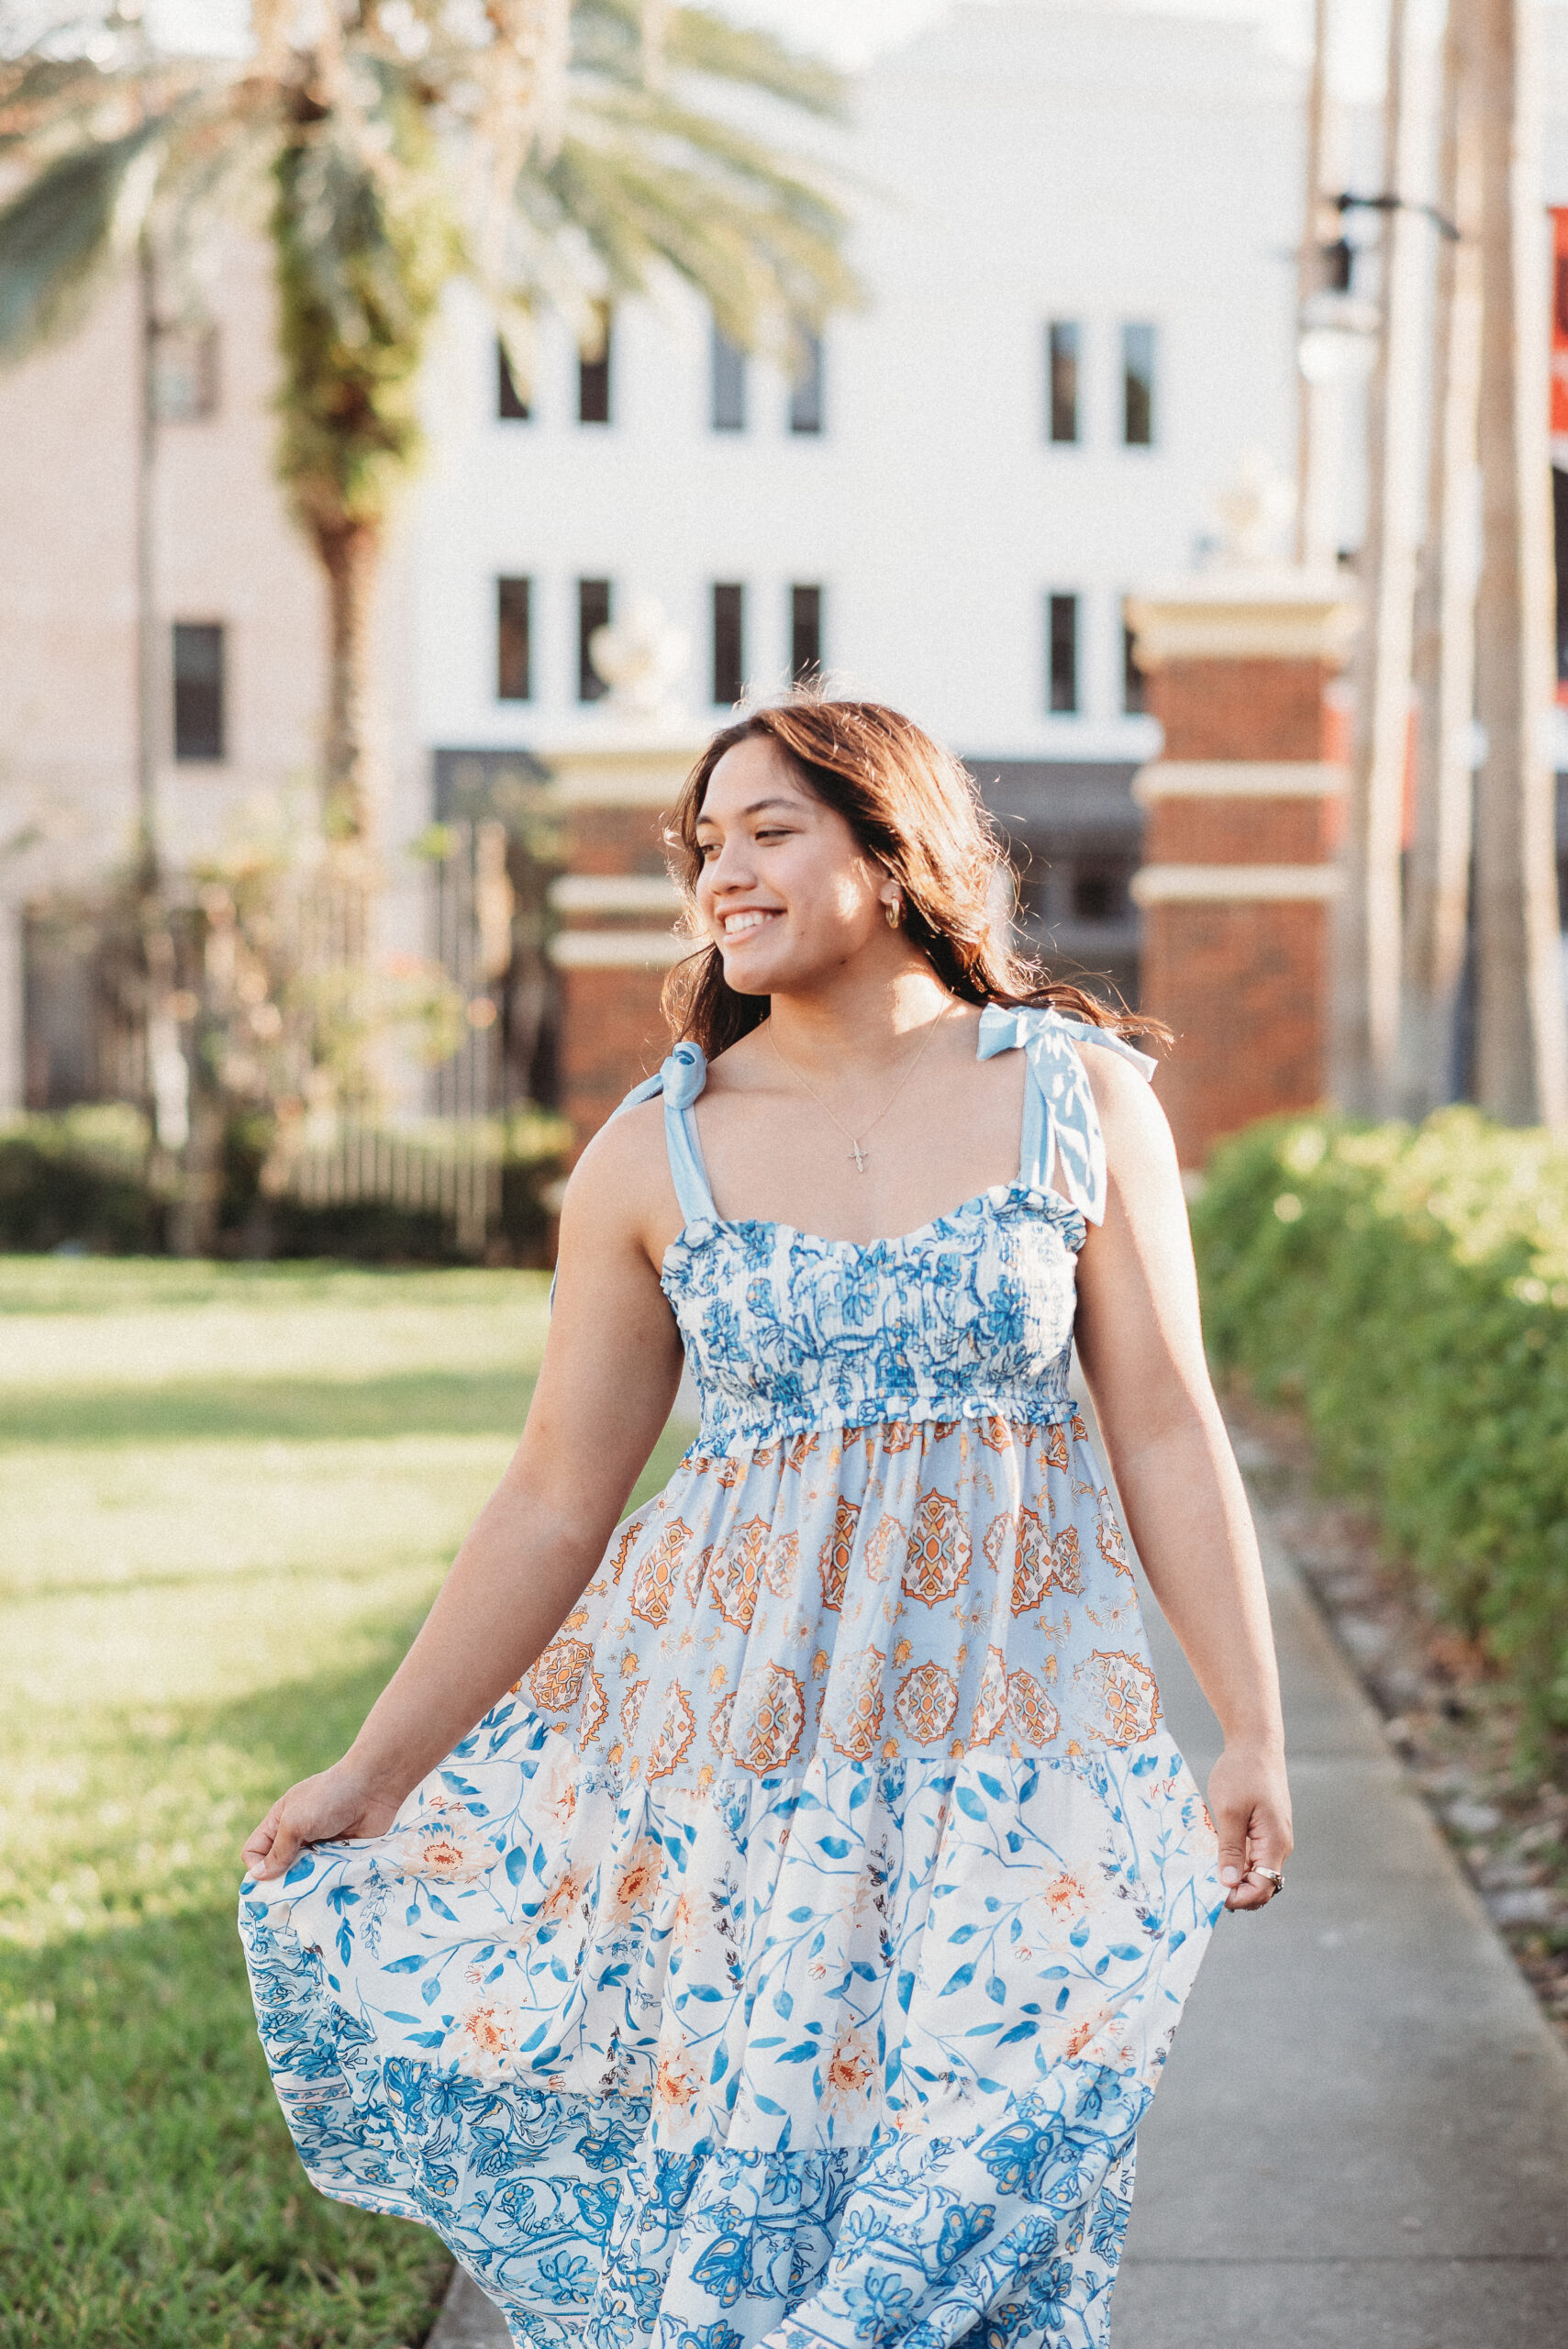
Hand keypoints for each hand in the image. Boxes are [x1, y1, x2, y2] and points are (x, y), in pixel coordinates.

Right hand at [241, 1760, 401, 1883]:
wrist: (374, 1789)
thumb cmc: (329, 1799)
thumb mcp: (295, 1822)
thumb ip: (278, 1850)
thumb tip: (258, 1877)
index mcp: (280, 1823)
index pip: (254, 1852)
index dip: (257, 1867)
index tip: (270, 1880)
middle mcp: (297, 1836)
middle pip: (279, 1869)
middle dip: (283, 1883)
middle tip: (292, 1894)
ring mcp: (319, 1847)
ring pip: (304, 1877)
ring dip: (307, 1886)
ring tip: (314, 1891)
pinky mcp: (340, 1856)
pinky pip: (327, 1877)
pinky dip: (327, 1884)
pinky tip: (331, 1890)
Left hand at [1207, 1738, 1292, 1911]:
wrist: (1255, 1743)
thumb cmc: (1242, 1772)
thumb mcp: (1230, 1811)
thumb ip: (1231, 1849)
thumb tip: (1230, 1883)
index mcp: (1275, 1843)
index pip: (1262, 1888)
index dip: (1238, 1898)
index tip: (1211, 1894)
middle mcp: (1279, 1845)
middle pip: (1260, 1884)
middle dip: (1235, 1891)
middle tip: (1204, 1885)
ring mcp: (1273, 1838)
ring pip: (1255, 1871)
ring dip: (1233, 1876)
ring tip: (1204, 1871)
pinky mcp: (1264, 1829)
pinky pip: (1252, 1855)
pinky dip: (1235, 1860)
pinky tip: (1212, 1854)